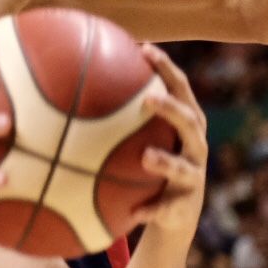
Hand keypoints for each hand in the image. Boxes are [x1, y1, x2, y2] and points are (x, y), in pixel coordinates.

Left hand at [127, 45, 206, 235]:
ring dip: (166, 162)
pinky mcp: (184, 208)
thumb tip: (72, 83)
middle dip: (172, 109)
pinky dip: (150, 211)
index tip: (144, 50)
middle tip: (148, 99)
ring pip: (184, 168)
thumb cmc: (149, 166)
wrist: (172, 217)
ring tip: (146, 157)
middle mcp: (195, 148)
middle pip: (190, 122)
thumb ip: (118, 114)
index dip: (166, 69)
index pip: (180, 89)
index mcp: (186, 124)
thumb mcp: (138, 139)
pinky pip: (166, 209)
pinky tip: (133, 214)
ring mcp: (193, 178)